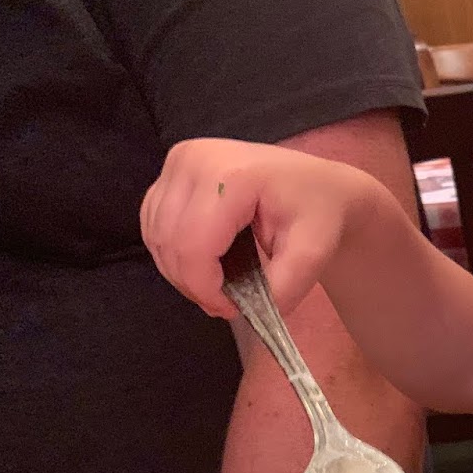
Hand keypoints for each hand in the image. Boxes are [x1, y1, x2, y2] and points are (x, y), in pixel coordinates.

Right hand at [140, 138, 386, 318]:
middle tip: (224, 303)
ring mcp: (179, 160)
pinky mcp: (171, 169)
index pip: (194, 244)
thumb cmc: (318, 213)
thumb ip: (283, 287)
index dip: (203, 287)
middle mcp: (196, 159)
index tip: (230, 310)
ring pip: (155, 234)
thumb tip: (253, 313)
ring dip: (180, 271)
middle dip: (192, 284)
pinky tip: (203, 264)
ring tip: (217, 285)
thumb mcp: (313, 254)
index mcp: (232, 174)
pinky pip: (154, 223)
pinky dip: (173, 252)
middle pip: (169, 240)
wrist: (317, 184)